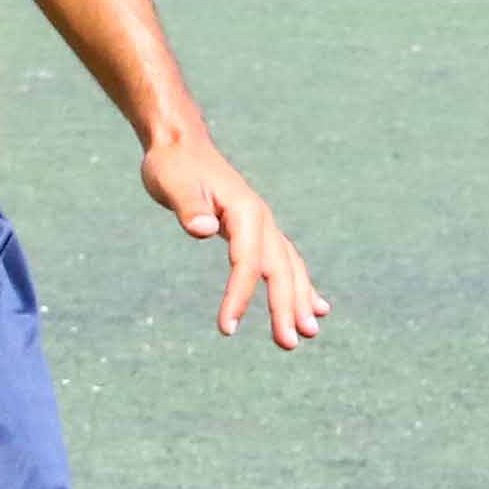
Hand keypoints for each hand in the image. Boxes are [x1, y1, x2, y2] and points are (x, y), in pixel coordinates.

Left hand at [146, 127, 324, 349]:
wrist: (182, 144)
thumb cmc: (173, 166)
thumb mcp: (173, 183)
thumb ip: (189, 206)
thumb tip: (204, 228)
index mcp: (244, 211)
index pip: (246, 262)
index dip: (238, 295)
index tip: (226, 328)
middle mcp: (261, 219)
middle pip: (278, 269)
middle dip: (285, 307)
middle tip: (289, 343)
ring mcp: (263, 226)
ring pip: (289, 267)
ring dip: (300, 301)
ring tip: (310, 333)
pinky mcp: (257, 231)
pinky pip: (285, 262)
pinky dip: (301, 286)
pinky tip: (315, 307)